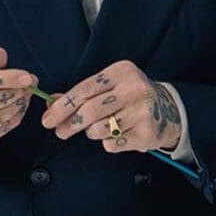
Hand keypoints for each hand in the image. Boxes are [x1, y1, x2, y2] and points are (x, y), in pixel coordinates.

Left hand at [39, 60, 180, 153]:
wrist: (167, 110)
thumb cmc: (129, 96)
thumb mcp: (107, 87)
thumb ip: (80, 94)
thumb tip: (50, 102)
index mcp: (121, 72)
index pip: (84, 89)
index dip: (62, 106)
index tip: (48, 118)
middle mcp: (133, 89)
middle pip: (90, 111)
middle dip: (70, 124)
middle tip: (60, 132)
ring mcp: (141, 111)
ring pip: (99, 129)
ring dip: (91, 132)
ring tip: (97, 128)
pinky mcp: (146, 132)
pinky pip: (112, 144)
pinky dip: (108, 143)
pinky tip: (117, 134)